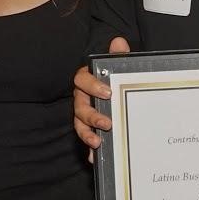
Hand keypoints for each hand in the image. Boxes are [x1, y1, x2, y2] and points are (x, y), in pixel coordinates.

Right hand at [73, 36, 129, 153]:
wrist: (117, 93)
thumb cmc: (114, 79)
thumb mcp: (117, 67)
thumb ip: (118, 56)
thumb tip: (118, 42)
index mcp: (87, 82)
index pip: (82, 80)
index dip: (92, 86)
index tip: (107, 92)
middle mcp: (82, 99)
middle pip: (80, 107)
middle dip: (91, 116)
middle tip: (106, 122)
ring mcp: (83, 116)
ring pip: (80, 125)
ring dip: (87, 134)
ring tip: (97, 142)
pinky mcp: (89, 129)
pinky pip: (87, 139)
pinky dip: (90, 150)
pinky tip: (95, 157)